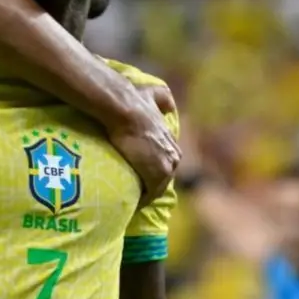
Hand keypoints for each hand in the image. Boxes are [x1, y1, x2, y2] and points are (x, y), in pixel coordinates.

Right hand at [108, 85, 180, 207]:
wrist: (125, 109)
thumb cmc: (135, 103)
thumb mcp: (155, 96)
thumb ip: (163, 99)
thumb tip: (169, 105)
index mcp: (172, 144)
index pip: (165, 164)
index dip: (152, 170)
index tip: (140, 174)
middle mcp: (174, 157)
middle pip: (163, 179)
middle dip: (151, 185)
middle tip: (135, 189)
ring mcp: (166, 167)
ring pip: (157, 188)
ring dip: (146, 193)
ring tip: (131, 198)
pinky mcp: (156, 176)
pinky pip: (150, 194)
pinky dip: (142, 199)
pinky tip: (132, 202)